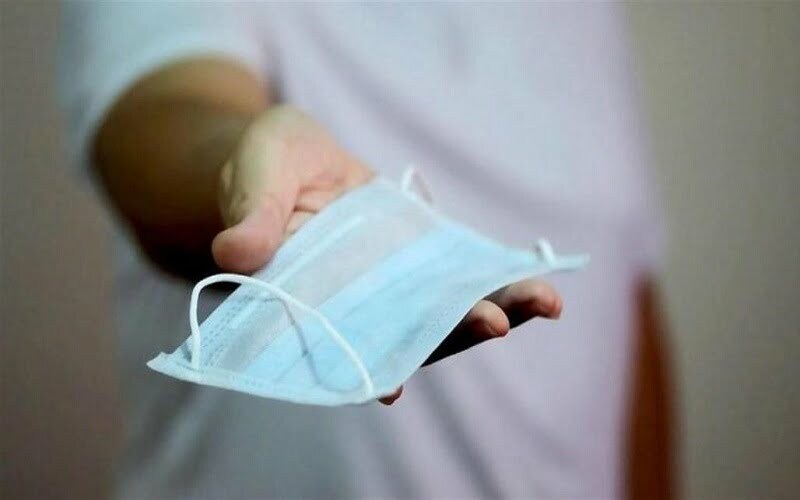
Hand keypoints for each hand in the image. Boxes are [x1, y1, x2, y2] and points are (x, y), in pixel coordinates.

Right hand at [211, 105, 562, 404]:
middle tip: (492, 324)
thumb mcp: (257, 170)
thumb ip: (252, 210)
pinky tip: (539, 281)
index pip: (335, 342)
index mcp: (309, 294)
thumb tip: (235, 252)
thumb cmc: (265, 164)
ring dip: (491, 310)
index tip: (393, 386)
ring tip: (543, 302)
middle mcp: (358, 300)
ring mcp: (394, 280)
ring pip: (442, 308)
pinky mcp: (422, 254)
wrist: (292, 157)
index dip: (362, 365)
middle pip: (406, 332)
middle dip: (449, 332)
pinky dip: (498, 277)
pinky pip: (461, 272)